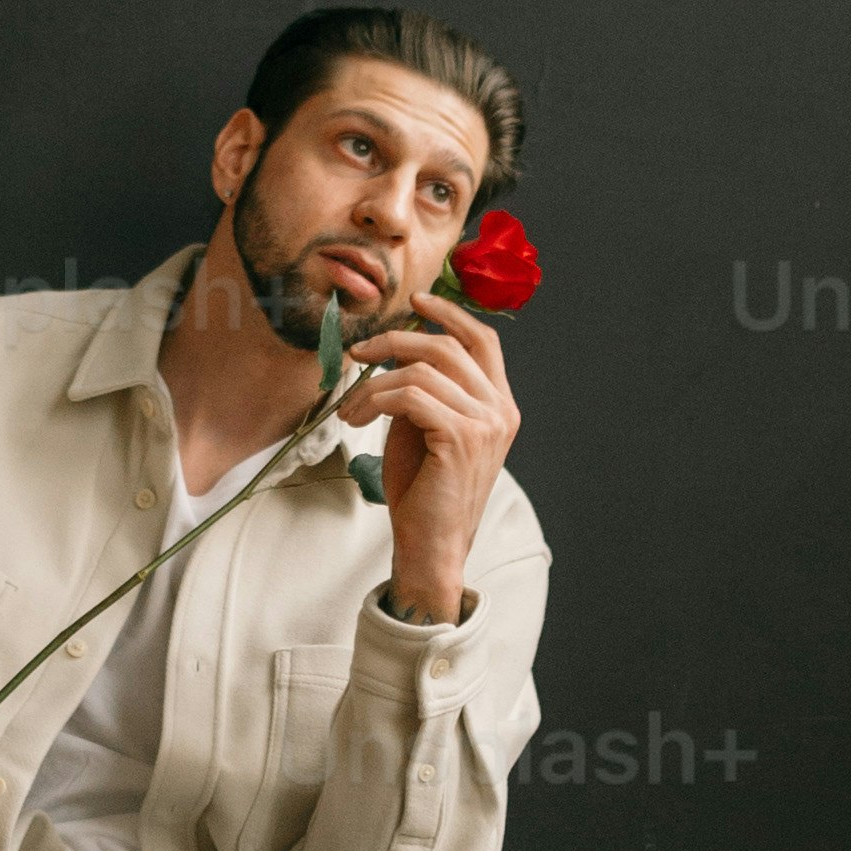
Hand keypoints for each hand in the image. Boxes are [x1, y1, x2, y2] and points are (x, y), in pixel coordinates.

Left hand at [331, 294, 518, 626]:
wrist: (431, 547)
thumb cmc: (424, 493)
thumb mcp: (425, 430)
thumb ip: (424, 391)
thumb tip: (396, 352)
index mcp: (499, 405)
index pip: (483, 340)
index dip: (450, 314)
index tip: (417, 302)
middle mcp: (500, 410)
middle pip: (447, 346)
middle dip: (395, 340)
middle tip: (359, 352)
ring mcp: (484, 423)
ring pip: (420, 370)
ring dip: (372, 383)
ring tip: (349, 407)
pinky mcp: (460, 437)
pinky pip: (408, 396)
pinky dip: (373, 400)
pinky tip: (356, 419)